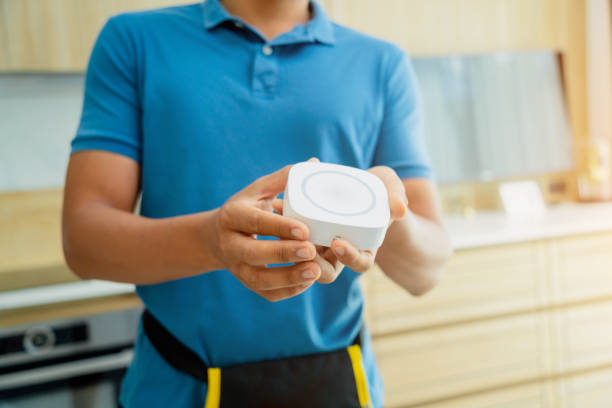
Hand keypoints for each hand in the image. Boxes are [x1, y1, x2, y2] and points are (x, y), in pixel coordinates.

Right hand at [212, 164, 320, 301]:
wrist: (217, 237)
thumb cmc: (246, 208)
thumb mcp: (258, 190)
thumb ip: (283, 179)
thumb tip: (314, 163)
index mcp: (233, 216)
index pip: (256, 222)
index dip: (280, 226)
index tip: (305, 229)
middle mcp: (230, 244)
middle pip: (254, 253)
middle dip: (283, 253)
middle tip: (311, 250)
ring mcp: (236, 267)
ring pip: (258, 279)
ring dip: (287, 278)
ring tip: (314, 272)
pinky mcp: (246, 283)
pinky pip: (266, 293)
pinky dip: (287, 291)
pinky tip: (307, 282)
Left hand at [272, 165, 407, 282]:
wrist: (360, 185)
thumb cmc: (378, 190)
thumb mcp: (389, 188)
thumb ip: (395, 195)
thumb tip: (399, 209)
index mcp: (364, 247)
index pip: (359, 263)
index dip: (349, 257)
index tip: (338, 242)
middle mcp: (339, 253)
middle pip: (324, 269)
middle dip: (312, 259)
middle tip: (302, 240)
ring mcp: (320, 245)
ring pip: (302, 257)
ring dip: (290, 244)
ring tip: (282, 223)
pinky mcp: (302, 233)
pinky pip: (289, 239)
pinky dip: (281, 226)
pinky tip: (274, 206)